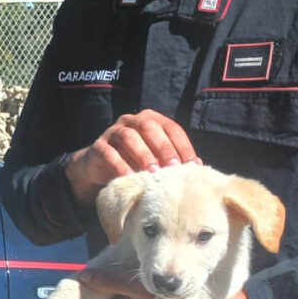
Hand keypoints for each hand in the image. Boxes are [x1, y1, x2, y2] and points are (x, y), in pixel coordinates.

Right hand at [65, 109, 200, 203]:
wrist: (100, 167)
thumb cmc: (135, 162)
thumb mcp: (155, 159)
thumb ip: (173, 159)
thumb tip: (198, 167)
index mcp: (151, 120)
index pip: (171, 128)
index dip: (183, 146)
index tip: (192, 165)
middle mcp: (132, 121)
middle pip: (149, 127)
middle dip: (163, 147)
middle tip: (173, 168)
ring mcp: (114, 132)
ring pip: (129, 137)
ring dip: (143, 155)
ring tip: (153, 173)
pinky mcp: (99, 146)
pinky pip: (109, 153)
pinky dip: (120, 165)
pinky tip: (130, 178)